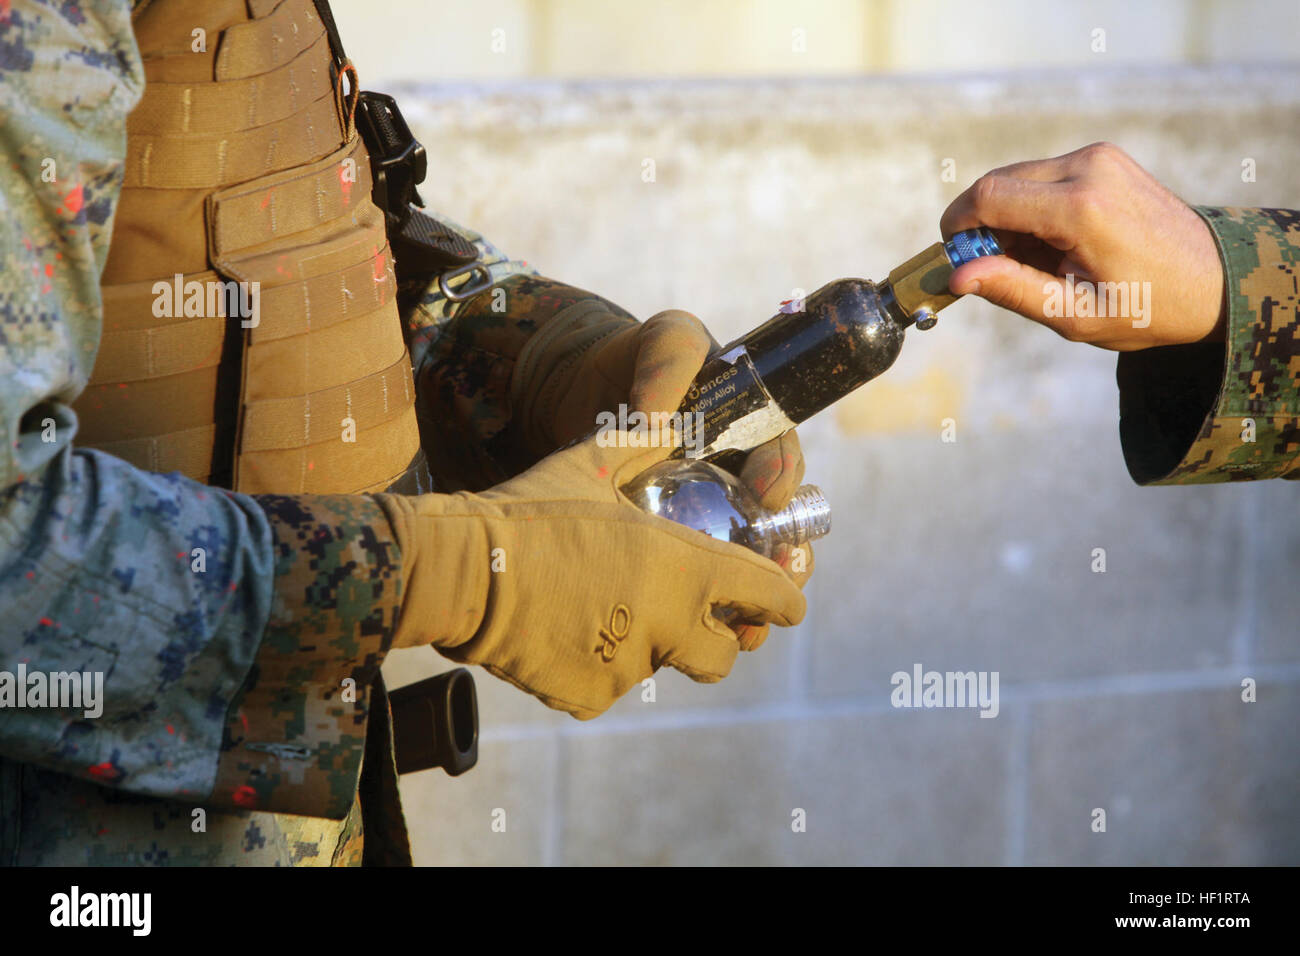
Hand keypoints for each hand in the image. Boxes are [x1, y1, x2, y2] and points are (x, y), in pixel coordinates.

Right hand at [377, 435, 806, 718]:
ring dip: (647, 646)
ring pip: (660, 667)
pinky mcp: (589, 697)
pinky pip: (608, 686)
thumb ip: (644, 441)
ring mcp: (629, 667)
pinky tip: (567, 632)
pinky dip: (597, 666)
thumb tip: (669, 414)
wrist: (462, 572)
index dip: (783, 600)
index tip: (787, 604)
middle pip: (724, 654)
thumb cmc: (532, 510)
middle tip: (690, 620)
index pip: (769, 595)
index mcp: (684, 567)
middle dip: (717, 639)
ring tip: (605, 612)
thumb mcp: (593, 463)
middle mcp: (668, 623)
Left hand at [560, 308, 812, 649]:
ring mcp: (702, 518)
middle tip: (778, 580)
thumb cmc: (629, 362)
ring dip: (752, 602)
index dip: (782, 480)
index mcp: (748, 433)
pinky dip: (699, 612)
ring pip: (740, 569)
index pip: (781, 459)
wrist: (569, 392)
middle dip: (785, 563)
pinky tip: (695, 638)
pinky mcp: (668, 549)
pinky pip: (693, 585)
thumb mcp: (660, 342)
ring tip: (748, 630)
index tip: (766, 495)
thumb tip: (658, 420)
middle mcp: (734, 482)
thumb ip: (670, 359)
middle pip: (777, 530)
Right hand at [940, 142, 1225, 350]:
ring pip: (1017, 178)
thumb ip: (1012, 290)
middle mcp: (1089, 168)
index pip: (988, 198)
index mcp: (1081, 208)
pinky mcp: (1102, 157)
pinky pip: (1042, 176)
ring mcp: (1098, 156)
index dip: (958, 227)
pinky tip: (1053, 243)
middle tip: (994, 270)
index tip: (954, 260)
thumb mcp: (1075, 314)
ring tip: (1034, 261)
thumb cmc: (1148, 306)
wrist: (1215, 278)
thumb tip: (958, 277)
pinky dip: (1031, 207)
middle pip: (997, 183)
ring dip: (1006, 217)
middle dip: (980, 226)